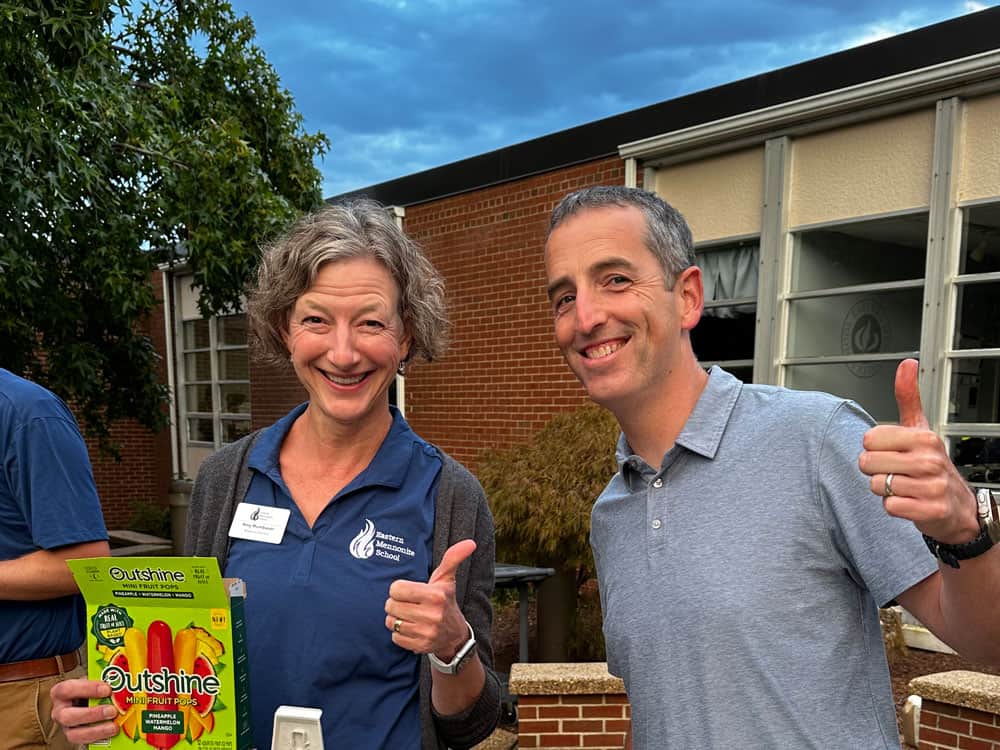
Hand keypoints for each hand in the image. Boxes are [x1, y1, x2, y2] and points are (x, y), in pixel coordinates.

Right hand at [50, 678, 119, 744]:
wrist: (88, 698)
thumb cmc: (90, 688)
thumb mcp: (93, 681)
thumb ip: (102, 681)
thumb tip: (122, 682)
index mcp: (60, 693)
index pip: (67, 689)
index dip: (87, 689)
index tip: (107, 689)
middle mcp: (59, 711)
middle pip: (67, 716)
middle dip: (91, 714)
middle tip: (112, 711)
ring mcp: (66, 727)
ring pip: (74, 734)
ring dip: (97, 730)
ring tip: (114, 726)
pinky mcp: (75, 737)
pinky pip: (85, 742)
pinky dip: (100, 738)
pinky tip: (112, 732)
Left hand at [385, 539, 475, 659]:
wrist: (455, 635)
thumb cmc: (446, 601)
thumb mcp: (447, 579)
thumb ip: (453, 558)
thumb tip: (470, 543)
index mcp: (436, 595)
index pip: (396, 589)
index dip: (400, 589)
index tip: (409, 591)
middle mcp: (431, 615)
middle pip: (391, 605)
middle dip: (396, 604)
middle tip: (408, 604)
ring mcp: (426, 633)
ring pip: (391, 622)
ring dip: (396, 619)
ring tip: (409, 616)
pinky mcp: (420, 647)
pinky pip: (395, 638)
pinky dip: (399, 634)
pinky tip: (411, 629)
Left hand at [860, 358, 978, 543]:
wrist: (956, 507)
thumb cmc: (931, 466)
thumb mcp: (920, 429)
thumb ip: (908, 398)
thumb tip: (908, 364)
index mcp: (924, 437)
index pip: (870, 439)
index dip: (873, 448)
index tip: (890, 451)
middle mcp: (929, 460)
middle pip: (867, 463)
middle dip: (875, 470)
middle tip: (895, 471)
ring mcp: (931, 486)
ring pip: (876, 485)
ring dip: (884, 489)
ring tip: (903, 486)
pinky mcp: (930, 510)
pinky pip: (889, 506)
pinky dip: (893, 506)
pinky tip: (908, 501)